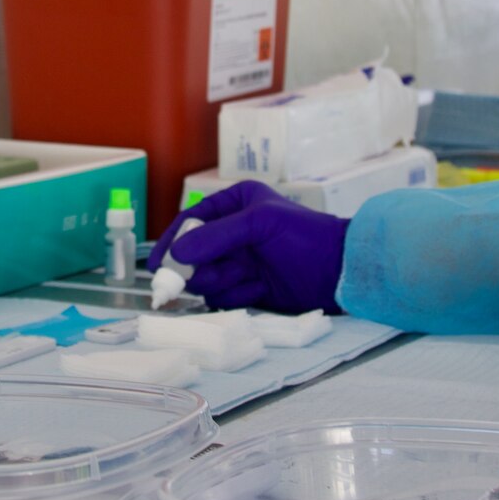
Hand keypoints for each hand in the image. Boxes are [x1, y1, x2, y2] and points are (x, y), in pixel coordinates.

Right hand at [146, 180, 347, 313]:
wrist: (340, 271)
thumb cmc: (304, 237)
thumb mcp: (259, 225)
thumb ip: (216, 236)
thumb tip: (177, 253)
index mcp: (235, 204)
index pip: (191, 219)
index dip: (172, 241)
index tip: (158, 264)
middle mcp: (233, 231)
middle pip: (192, 254)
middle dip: (199, 268)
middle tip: (203, 277)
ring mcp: (240, 260)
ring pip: (205, 278)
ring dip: (222, 281)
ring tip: (248, 277)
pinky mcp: (248, 286)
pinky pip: (223, 295)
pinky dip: (236, 295)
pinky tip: (258, 289)